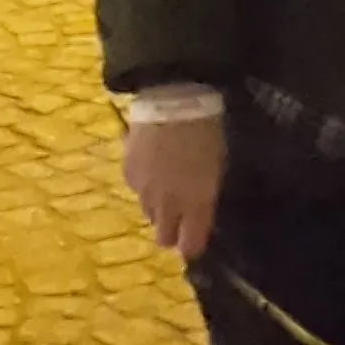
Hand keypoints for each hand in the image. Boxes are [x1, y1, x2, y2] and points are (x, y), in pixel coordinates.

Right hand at [122, 115, 226, 259]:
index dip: (192, 246)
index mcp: (197, 204)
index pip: (190, 246)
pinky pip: (137, 189)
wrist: (173, 98)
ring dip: (158, 205)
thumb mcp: (217, 166)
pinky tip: (153, 164)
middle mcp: (168, 205)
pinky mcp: (128, 173)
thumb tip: (198, 215)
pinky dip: (145, 183)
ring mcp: (145, 190)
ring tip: (167, 182)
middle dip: (171, 232)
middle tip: (178, 216)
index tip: (194, 241)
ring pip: (149, 213)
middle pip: (164, 238)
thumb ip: (206, 197)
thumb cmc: (207, 129)